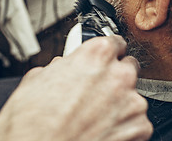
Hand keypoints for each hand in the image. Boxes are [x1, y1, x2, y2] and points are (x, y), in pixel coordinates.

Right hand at [0, 35, 152, 140]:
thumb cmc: (32, 123)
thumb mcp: (37, 79)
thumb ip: (61, 66)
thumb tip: (64, 66)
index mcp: (97, 55)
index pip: (116, 42)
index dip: (109, 52)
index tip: (108, 57)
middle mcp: (119, 75)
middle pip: (128, 67)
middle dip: (116, 77)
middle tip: (97, 92)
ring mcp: (132, 102)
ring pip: (133, 96)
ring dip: (120, 103)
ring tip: (95, 117)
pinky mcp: (139, 127)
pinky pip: (137, 121)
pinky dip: (125, 125)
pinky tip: (103, 130)